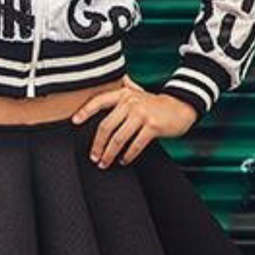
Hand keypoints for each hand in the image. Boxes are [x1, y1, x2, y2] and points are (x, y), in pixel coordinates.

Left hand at [69, 81, 198, 167]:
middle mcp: (131, 102)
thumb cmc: (154, 104)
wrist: (181, 107)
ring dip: (109, 154)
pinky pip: (135, 145)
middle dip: (97, 145)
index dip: (85, 111)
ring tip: (105, 162)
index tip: (74, 122)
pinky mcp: (153, 126)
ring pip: (118, 138)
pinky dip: (127, 155)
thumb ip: (120, 92)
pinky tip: (123, 160)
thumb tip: (98, 91)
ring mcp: (142, 114)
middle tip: (93, 157)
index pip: (99, 101)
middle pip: (106, 126)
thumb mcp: (136, 93)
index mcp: (124, 94)